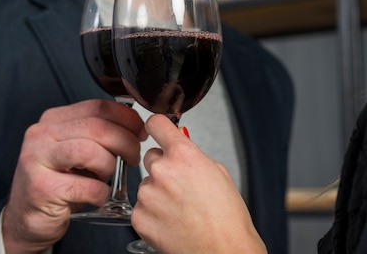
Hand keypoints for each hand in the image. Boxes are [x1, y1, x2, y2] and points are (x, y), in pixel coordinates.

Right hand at [2, 99, 145, 253]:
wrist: (26, 220)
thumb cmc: (60, 183)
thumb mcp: (78, 151)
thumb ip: (99, 134)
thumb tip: (137, 127)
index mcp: (53, 119)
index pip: (98, 107)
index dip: (127, 118)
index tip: (141, 131)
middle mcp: (41, 135)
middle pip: (98, 127)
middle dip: (126, 142)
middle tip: (134, 157)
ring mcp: (37, 160)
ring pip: (91, 152)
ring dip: (110, 166)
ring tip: (108, 176)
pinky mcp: (41, 188)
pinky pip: (87, 186)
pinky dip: (100, 193)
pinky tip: (97, 196)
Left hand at [132, 114, 266, 253]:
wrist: (222, 251)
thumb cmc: (227, 219)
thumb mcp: (219, 173)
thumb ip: (196, 156)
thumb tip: (184, 150)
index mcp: (184, 155)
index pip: (157, 124)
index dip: (158, 126)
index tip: (157, 128)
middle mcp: (162, 171)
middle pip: (152, 156)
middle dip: (164, 166)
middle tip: (181, 185)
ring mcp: (148, 195)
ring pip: (147, 184)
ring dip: (158, 191)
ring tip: (181, 208)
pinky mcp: (139, 217)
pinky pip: (141, 207)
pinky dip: (153, 212)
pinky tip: (172, 221)